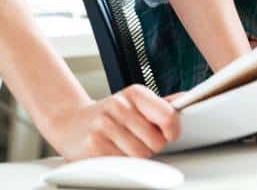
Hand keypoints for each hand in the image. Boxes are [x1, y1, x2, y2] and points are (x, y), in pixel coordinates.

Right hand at [46, 85, 180, 160]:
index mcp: (134, 93)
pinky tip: (111, 151)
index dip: (172, 131)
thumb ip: (160, 105)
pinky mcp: (94, 145)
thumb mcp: (133, 103)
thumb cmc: (108, 116)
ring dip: (135, 157)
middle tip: (137, 140)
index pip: (168, 116)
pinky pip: (122, 164)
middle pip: (156, 142)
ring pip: (140, 156)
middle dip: (150, 147)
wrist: (70, 123)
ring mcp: (105, 124)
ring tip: (123, 146)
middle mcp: (119, 105)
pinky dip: (120, 163)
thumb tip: (187, 101)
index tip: (168, 134)